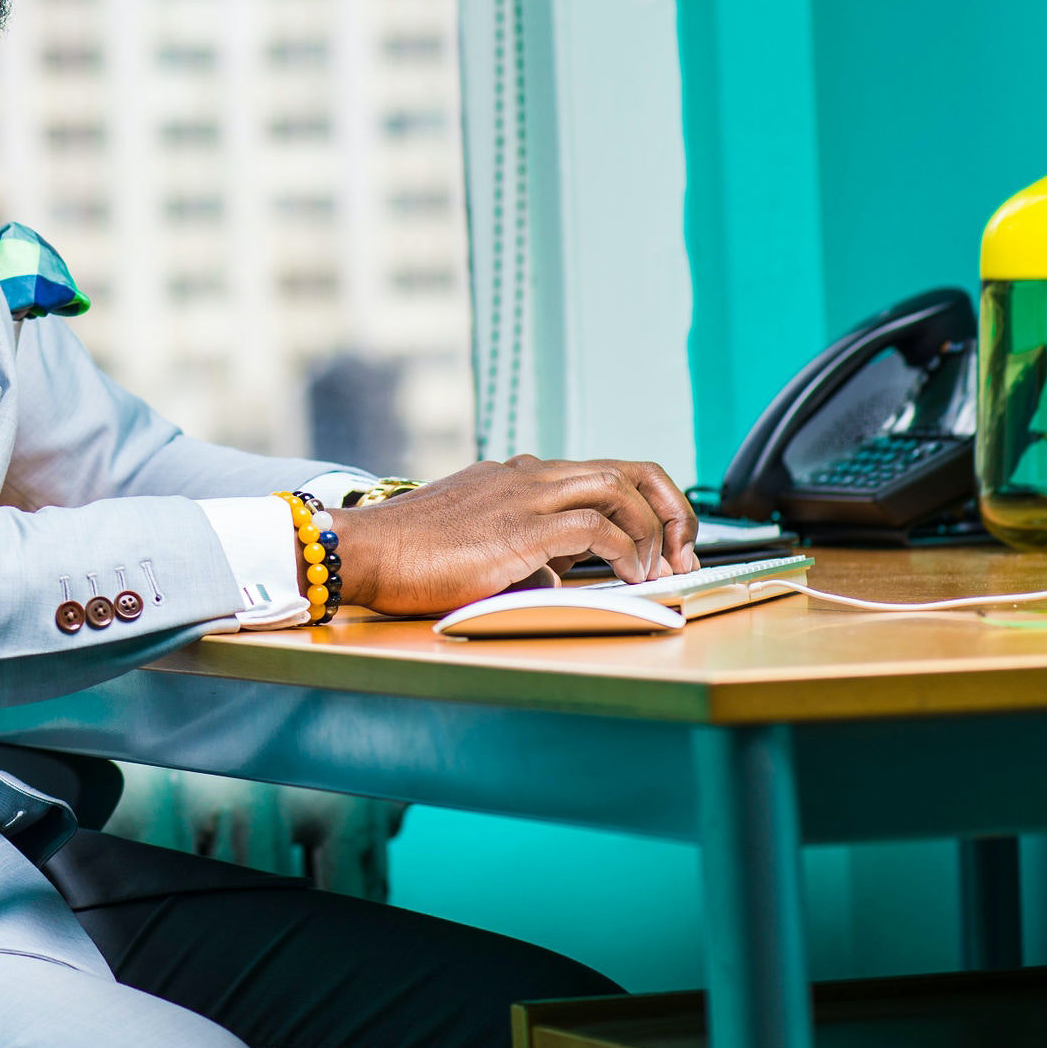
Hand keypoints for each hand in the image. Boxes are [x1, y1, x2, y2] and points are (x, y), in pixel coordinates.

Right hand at [326, 455, 700, 617]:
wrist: (362, 550)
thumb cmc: (408, 557)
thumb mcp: (477, 546)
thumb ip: (522, 552)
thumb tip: (555, 575)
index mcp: (519, 476)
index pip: (603, 472)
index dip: (645, 503)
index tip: (661, 542)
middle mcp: (529, 475)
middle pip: (626, 469)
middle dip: (668, 509)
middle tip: (683, 552)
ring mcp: (525, 496)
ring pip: (618, 488)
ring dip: (653, 529)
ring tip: (664, 568)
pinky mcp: (520, 528)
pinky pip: (596, 530)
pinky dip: (624, 552)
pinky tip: (631, 578)